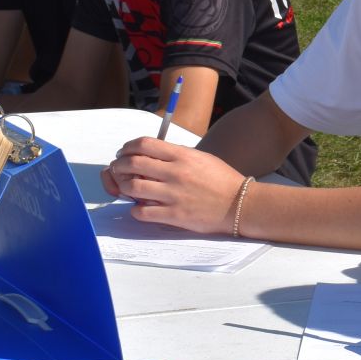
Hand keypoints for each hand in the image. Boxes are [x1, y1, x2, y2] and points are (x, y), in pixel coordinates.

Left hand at [102, 138, 245, 231]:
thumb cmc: (222, 181)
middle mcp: (175, 173)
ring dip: (124, 187)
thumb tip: (152, 156)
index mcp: (182, 156)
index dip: (128, 147)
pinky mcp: (175, 215)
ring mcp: (174, 195)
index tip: (124, 153)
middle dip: (119, 166)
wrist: (241, 204)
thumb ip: (176, 155)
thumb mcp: (201, 158)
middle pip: (132, 163)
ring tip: (128, 189)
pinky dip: (135, 209)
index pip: (143, 144)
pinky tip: (141, 207)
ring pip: (132, 187)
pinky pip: (142, 211)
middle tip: (119, 170)